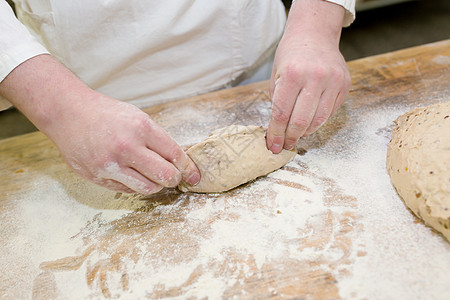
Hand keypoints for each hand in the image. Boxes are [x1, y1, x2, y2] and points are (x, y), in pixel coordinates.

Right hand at [53, 94, 200, 193]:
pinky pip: (127, 190)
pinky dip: (135, 185)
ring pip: (148, 188)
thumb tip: (180, 161)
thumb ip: (158, 139)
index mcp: (141, 128)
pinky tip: (131, 173)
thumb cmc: (107, 114)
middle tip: (174, 176)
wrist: (68, 113)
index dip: (188, 167)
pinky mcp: (98, 177)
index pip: (175, 154)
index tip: (194, 175)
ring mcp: (110, 165)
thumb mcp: (137, 117)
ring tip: (153, 175)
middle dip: (175, 178)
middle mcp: (127, 147)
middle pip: (165, 176)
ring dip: (156, 185)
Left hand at [266, 0, 350, 153]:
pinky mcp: (344, 85)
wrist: (314, 34)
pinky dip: (317, 121)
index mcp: (292, 74)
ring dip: (305, 133)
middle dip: (290, 138)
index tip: (273, 146)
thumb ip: (277, 102)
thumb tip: (277, 132)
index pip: (281, 113)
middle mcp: (314, 77)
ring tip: (296, 135)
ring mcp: (333, 81)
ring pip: (318, 120)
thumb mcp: (276, 75)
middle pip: (301, 121)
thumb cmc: (291, 55)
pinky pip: (330, 112)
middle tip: (284, 145)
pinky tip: (309, 122)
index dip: (276, 134)